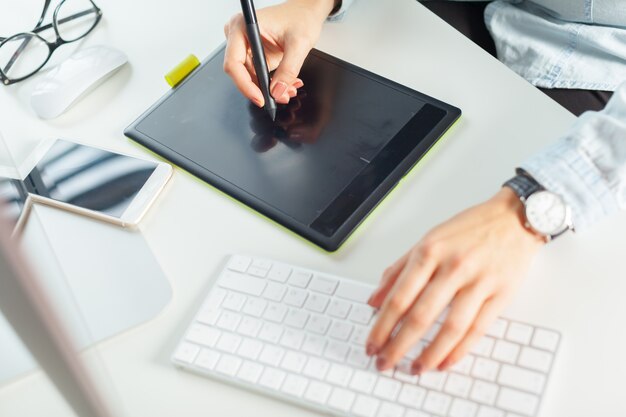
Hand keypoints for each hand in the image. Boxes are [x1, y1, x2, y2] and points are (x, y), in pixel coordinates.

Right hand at [223, 0, 333, 106]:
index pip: (234, 63)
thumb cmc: (301, 17)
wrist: (307, 13)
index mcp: (244, 26)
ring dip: (268, 88)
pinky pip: (257, 76)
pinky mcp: (254, 55)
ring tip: (288, 90)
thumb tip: (277, 91)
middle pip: (239, 73)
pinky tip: (285, 85)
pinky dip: (271, 84)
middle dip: (260, 89)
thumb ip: (288, 70)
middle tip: (279, 97)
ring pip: (249, 78)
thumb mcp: (299, 44)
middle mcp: (240, 36)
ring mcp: (246, 47)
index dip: (245, 84)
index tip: (260, 98)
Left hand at [366, 187, 544, 373]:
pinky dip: (459, 351)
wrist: (514, 218)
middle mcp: (452, 267)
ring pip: (450, 328)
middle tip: (385, 363)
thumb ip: (398, 270)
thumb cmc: (470, 229)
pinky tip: (444, 362)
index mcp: (429, 252)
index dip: (382, 326)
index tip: (372, 344)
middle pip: (420, 316)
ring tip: (415, 369)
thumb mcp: (428, 240)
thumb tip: (374, 299)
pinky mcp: (500, 295)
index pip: (399, 297)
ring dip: (429, 355)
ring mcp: (478, 282)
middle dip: (398, 346)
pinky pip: (477, 330)